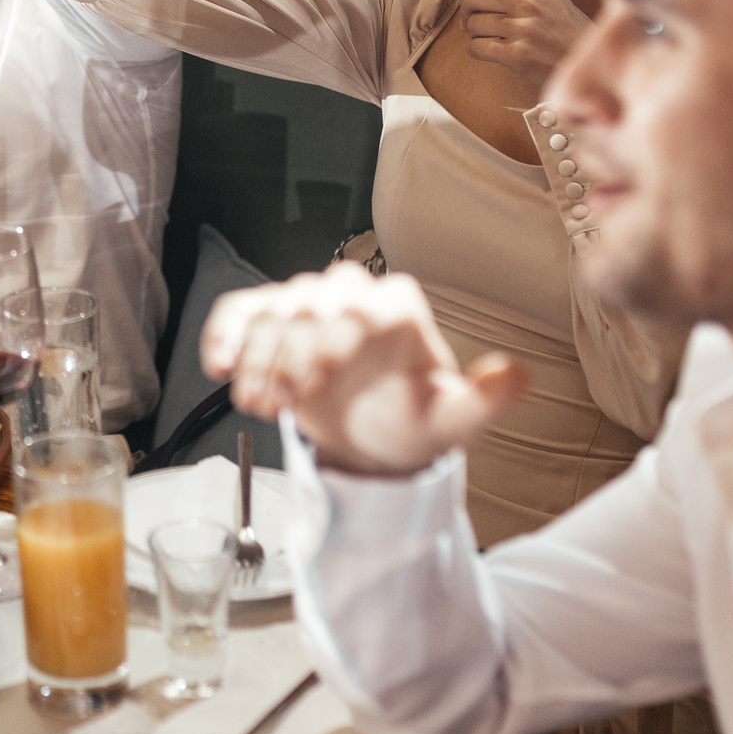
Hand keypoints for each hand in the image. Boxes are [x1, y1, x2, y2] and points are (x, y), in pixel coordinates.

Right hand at [202, 266, 528, 475]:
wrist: (372, 437)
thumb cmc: (413, 420)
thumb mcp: (455, 419)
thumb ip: (486, 398)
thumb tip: (514, 375)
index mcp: (398, 309)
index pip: (359, 311)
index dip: (331, 346)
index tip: (318, 387)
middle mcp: (353, 296)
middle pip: (310, 307)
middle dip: (290, 356)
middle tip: (285, 401)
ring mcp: (310, 305)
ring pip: (273, 311)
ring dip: (257, 358)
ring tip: (257, 403)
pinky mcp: (275, 319)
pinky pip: (241, 311)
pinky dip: (224, 334)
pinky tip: (217, 364)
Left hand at [447, 0, 590, 80]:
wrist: (587, 62)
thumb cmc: (562, 29)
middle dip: (469, 12)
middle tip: (486, 22)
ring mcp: (524, 27)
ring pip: (471, 24)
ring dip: (477, 34)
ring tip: (504, 39)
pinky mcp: (517, 54)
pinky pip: (474, 47)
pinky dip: (479, 51)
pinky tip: (501, 53)